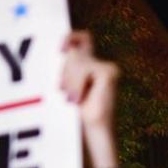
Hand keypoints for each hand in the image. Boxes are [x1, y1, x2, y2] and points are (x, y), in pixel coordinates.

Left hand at [60, 31, 120, 160]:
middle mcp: (102, 64)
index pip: (83, 38)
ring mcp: (107, 68)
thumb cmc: (80, 112)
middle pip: (75, 53)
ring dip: (70, 81)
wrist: (95, 130)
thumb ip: (68, 69)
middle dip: (65, 73)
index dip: (70, 37)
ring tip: (71, 99)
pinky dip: (77, 85)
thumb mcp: (70, 86)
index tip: (60, 50)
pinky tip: (78, 98)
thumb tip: (59, 53)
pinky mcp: (108, 72)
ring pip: (77, 61)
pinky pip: (84, 69)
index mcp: (93, 66)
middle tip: (64, 93)